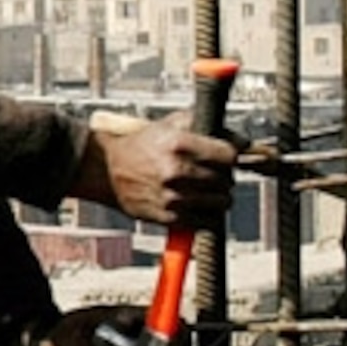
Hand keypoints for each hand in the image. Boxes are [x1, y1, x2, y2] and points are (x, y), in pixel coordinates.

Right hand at [74, 116, 236, 228]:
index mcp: (178, 144)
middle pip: (227, 180)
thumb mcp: (169, 125)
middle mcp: (176, 171)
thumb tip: (242, 140)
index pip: (230, 155)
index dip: (229, 156)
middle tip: (209, 173)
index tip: (223, 157)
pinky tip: (194, 203)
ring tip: (203, 188)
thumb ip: (205, 126)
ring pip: (222, 202)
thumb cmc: (139, 146)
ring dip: (217, 196)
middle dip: (222, 176)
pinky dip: (206, 213)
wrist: (103, 170)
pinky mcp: (168, 217)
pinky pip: (207, 220)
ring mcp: (173, 196)